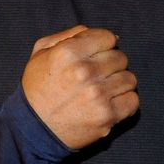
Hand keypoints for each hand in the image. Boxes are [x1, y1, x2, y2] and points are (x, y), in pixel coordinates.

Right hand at [21, 25, 138, 148]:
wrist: (30, 130)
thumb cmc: (37, 87)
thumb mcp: (42, 51)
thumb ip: (69, 34)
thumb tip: (99, 33)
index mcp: (69, 52)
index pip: (108, 37)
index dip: (103, 44)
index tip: (97, 54)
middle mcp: (85, 71)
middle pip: (120, 57)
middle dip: (111, 64)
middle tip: (98, 74)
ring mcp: (98, 95)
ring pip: (130, 78)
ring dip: (119, 82)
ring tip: (104, 89)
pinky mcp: (107, 116)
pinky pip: (133, 101)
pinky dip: (125, 101)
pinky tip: (111, 102)